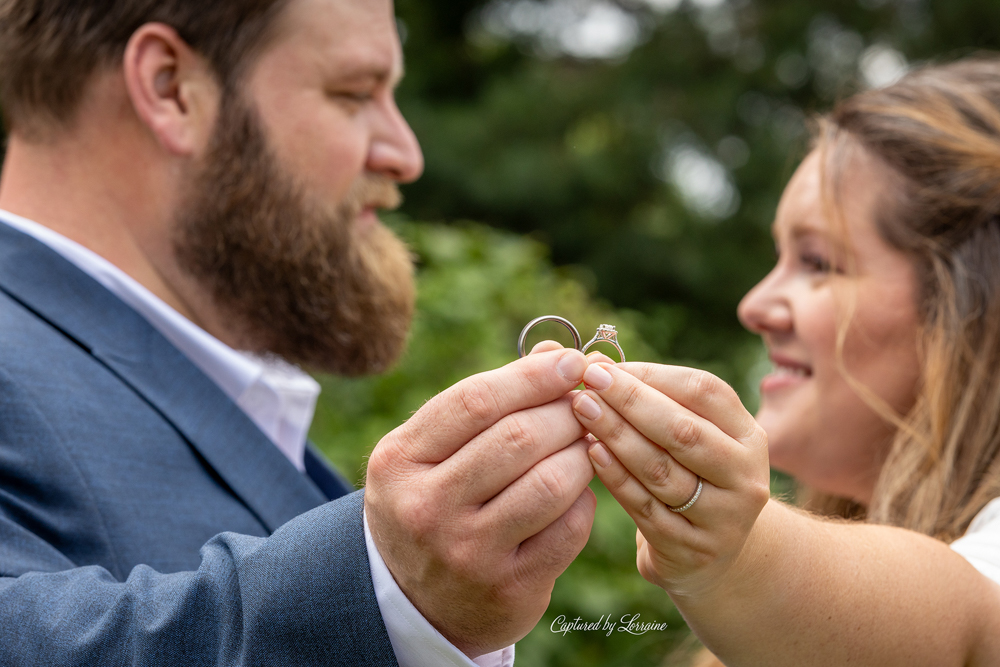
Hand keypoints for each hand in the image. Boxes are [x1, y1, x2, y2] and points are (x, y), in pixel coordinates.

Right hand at [364, 347, 596, 656]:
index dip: (532, 375)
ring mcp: (468, 552)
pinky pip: (570, 528)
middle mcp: (427, 507)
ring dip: (582, 454)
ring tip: (586, 444)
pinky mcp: (509, 588)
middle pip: (519, 438)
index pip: (476, 401)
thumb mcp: (429, 452)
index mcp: (400, 461)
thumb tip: (556, 353)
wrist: (410, 604)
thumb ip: (486, 403)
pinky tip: (576, 492)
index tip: (572, 362)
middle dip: (566, 412)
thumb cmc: (429, 503)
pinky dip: (584, 501)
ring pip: (552, 482)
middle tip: (586, 405)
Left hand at [571, 362, 769, 596]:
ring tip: (581, 410)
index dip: (651, 375)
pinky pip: (644, 508)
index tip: (604, 365)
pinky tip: (590, 453)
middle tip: (588, 381)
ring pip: (661, 470)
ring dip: (616, 435)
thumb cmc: (690, 476)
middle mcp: (744, 475)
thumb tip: (596, 361)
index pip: (703, 391)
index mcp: (748, 435)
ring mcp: (721, 517)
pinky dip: (615, 477)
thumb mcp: (689, 436)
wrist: (714, 557)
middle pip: (683, 431)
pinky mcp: (690, 549)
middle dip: (630, 401)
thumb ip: (651, 398)